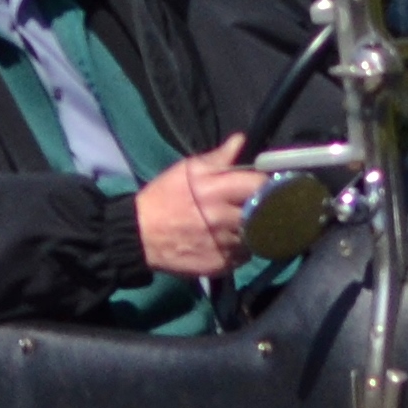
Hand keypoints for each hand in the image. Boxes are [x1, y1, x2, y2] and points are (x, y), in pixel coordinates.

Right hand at [132, 137, 260, 279]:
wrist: (140, 235)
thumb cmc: (164, 198)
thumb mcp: (187, 170)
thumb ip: (218, 158)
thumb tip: (241, 141)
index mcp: (216, 190)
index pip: (259, 185)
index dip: (267, 183)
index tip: (266, 184)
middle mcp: (223, 219)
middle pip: (263, 213)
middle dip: (262, 208)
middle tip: (256, 206)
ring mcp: (223, 245)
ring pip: (255, 236)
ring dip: (252, 230)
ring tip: (238, 224)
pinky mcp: (220, 265)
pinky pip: (244, 256)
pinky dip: (240, 249)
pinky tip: (227, 241)